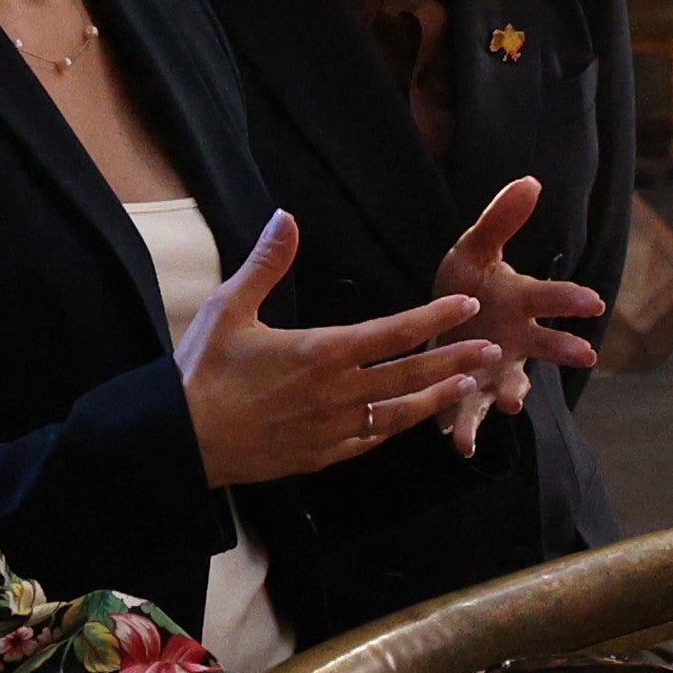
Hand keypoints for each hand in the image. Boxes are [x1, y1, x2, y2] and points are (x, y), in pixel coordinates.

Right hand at [179, 211, 507, 486]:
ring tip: (467, 384)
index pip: (394, 332)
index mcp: (322, 351)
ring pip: (400, 413)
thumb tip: (285, 217)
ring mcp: (334, 428)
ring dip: (436, 397)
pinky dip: (398, 427)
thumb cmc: (202, 372)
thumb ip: (266, 264)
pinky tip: (412, 420)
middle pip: (411, 374)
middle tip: (490, 350)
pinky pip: (372, 440)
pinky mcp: (323, 455)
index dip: (435, 317)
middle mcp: (338, 392)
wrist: (181, 441)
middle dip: (455, 360)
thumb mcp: (228, 308)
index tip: (466, 305)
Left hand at [426, 177, 608, 452]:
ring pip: (513, 385)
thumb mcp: (476, 248)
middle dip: (564, 350)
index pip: (552, 298)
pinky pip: (471, 414)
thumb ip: (502, 220)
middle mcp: (520, 341)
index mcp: (522, 302)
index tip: (593, 300)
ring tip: (513, 403)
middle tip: (587, 354)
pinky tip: (459, 444)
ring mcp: (499, 371)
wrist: (444, 323)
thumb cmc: (468, 285)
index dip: (571, 299)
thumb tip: (530, 179)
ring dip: (513, 394)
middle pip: (547, 346)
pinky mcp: (473, 395)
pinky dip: (466, 429)